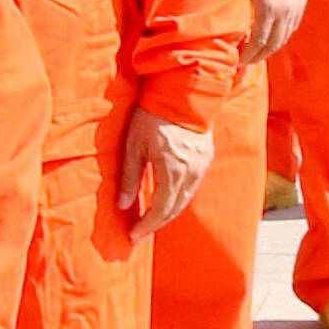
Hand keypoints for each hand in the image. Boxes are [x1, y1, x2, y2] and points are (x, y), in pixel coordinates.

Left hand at [119, 107, 210, 236]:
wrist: (182, 92)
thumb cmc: (152, 115)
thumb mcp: (134, 145)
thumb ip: (129, 177)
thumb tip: (123, 205)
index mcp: (172, 172)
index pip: (159, 210)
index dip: (146, 226)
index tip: (132, 236)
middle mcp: (190, 174)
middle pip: (174, 210)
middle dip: (156, 224)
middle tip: (139, 234)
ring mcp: (201, 167)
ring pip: (185, 200)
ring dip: (168, 213)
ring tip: (151, 221)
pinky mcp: (205, 158)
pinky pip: (192, 187)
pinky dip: (178, 198)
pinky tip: (167, 199)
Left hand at [240, 0, 306, 68]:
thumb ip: (240, 10)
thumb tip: (229, 32)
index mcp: (268, 6)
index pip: (259, 40)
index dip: (248, 54)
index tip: (237, 60)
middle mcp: (284, 11)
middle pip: (272, 44)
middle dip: (258, 56)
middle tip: (245, 63)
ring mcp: (295, 9)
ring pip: (283, 38)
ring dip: (269, 50)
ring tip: (256, 55)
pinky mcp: (300, 6)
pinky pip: (290, 29)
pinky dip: (279, 38)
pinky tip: (268, 42)